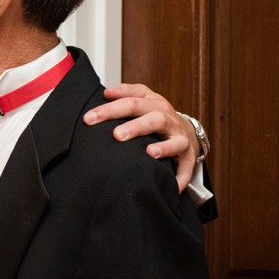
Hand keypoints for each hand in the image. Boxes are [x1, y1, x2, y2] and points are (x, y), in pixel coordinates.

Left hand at [83, 83, 198, 191]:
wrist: (186, 130)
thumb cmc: (157, 115)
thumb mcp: (143, 99)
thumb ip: (125, 93)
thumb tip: (105, 93)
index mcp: (154, 103)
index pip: (132, 100)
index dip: (111, 108)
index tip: (90, 118)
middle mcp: (168, 118)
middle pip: (153, 118)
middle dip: (135, 126)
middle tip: (116, 135)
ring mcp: (180, 137)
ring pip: (174, 140)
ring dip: (163, 147)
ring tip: (149, 153)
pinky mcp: (188, 156)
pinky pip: (186, 167)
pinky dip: (180, 177)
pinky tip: (172, 185)